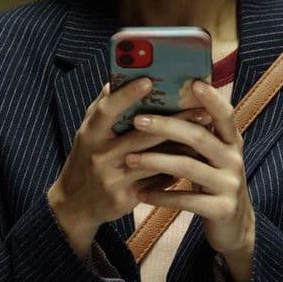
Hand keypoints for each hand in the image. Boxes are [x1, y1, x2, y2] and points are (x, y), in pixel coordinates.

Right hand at [47, 78, 212, 258]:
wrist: (76, 204)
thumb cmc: (86, 159)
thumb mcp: (87, 132)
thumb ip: (103, 107)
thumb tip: (119, 77)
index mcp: (90, 133)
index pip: (107, 110)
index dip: (126, 95)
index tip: (149, 80)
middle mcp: (100, 155)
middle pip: (140, 136)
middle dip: (174, 122)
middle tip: (201, 110)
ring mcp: (113, 178)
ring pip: (154, 160)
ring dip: (182, 146)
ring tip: (206, 133)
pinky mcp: (125, 198)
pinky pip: (156, 182)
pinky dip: (176, 169)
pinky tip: (195, 159)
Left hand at [126, 80, 254, 261]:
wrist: (234, 226)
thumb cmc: (213, 181)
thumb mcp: (211, 156)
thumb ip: (197, 134)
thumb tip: (166, 103)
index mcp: (232, 141)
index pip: (224, 114)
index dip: (211, 98)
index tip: (192, 82)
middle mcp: (234, 159)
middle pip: (199, 137)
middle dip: (166, 126)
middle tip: (137, 120)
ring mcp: (230, 185)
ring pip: (188, 167)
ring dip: (156, 161)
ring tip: (130, 159)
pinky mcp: (221, 209)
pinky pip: (186, 200)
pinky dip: (161, 195)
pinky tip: (140, 193)